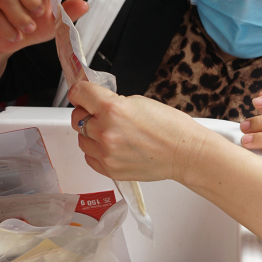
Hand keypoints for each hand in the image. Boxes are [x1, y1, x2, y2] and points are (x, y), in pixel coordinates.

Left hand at [68, 81, 208, 182]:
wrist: (184, 153)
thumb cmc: (169, 127)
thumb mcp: (138, 101)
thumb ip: (111, 103)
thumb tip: (94, 104)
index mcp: (113, 109)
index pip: (79, 93)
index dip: (80, 92)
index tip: (82, 94)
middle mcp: (105, 132)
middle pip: (77, 118)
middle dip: (86, 113)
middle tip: (99, 114)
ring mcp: (106, 154)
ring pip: (81, 139)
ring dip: (91, 134)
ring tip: (110, 132)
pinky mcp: (109, 170)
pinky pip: (89, 157)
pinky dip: (96, 151)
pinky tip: (111, 146)